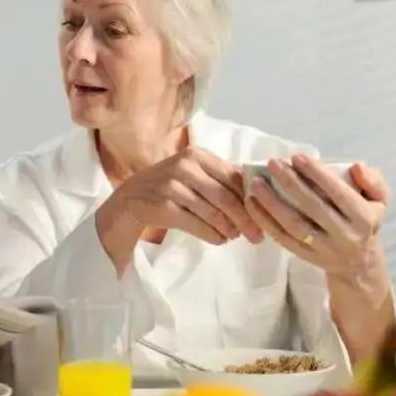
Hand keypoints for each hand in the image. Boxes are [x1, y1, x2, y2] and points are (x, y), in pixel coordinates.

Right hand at [109, 146, 263, 245]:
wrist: (130, 198)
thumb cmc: (170, 186)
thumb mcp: (194, 173)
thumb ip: (221, 178)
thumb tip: (259, 192)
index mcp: (198, 155)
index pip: (234, 178)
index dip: (252, 199)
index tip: (264, 216)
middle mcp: (185, 167)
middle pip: (226, 198)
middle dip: (246, 219)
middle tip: (257, 236)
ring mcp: (172, 186)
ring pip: (213, 213)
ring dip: (229, 229)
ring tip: (235, 237)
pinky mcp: (163, 207)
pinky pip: (196, 225)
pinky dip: (212, 235)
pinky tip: (219, 240)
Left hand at [244, 155, 389, 280]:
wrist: (359, 263)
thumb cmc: (365, 220)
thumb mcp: (380, 200)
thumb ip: (373, 180)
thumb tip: (357, 166)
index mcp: (364, 218)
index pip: (339, 193)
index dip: (317, 174)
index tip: (297, 157)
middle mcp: (344, 235)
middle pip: (313, 207)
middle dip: (291, 183)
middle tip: (274, 163)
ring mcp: (322, 248)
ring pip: (293, 225)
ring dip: (271, 202)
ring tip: (256, 182)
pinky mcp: (304, 256)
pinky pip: (281, 238)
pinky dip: (264, 220)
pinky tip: (252, 202)